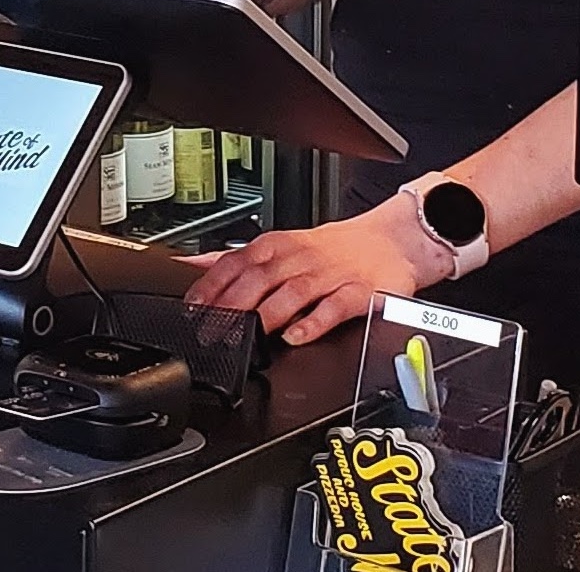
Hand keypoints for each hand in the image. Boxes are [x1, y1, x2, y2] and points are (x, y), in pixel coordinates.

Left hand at [186, 202, 443, 346]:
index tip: (192, 309)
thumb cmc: (329, 249)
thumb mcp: (280, 246)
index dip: (212, 286)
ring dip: (266, 314)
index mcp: (278, 247)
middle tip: (210, 331)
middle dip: (231, 305)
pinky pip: (332, 308)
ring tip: (246, 336)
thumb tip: (191, 264)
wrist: (388, 242)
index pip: (236, 262)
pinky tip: (296, 337)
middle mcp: (299, 259)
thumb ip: (236, 259)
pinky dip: (313, 323)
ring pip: (292, 293)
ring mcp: (328, 276)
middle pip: (259, 279)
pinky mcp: (356, 294)